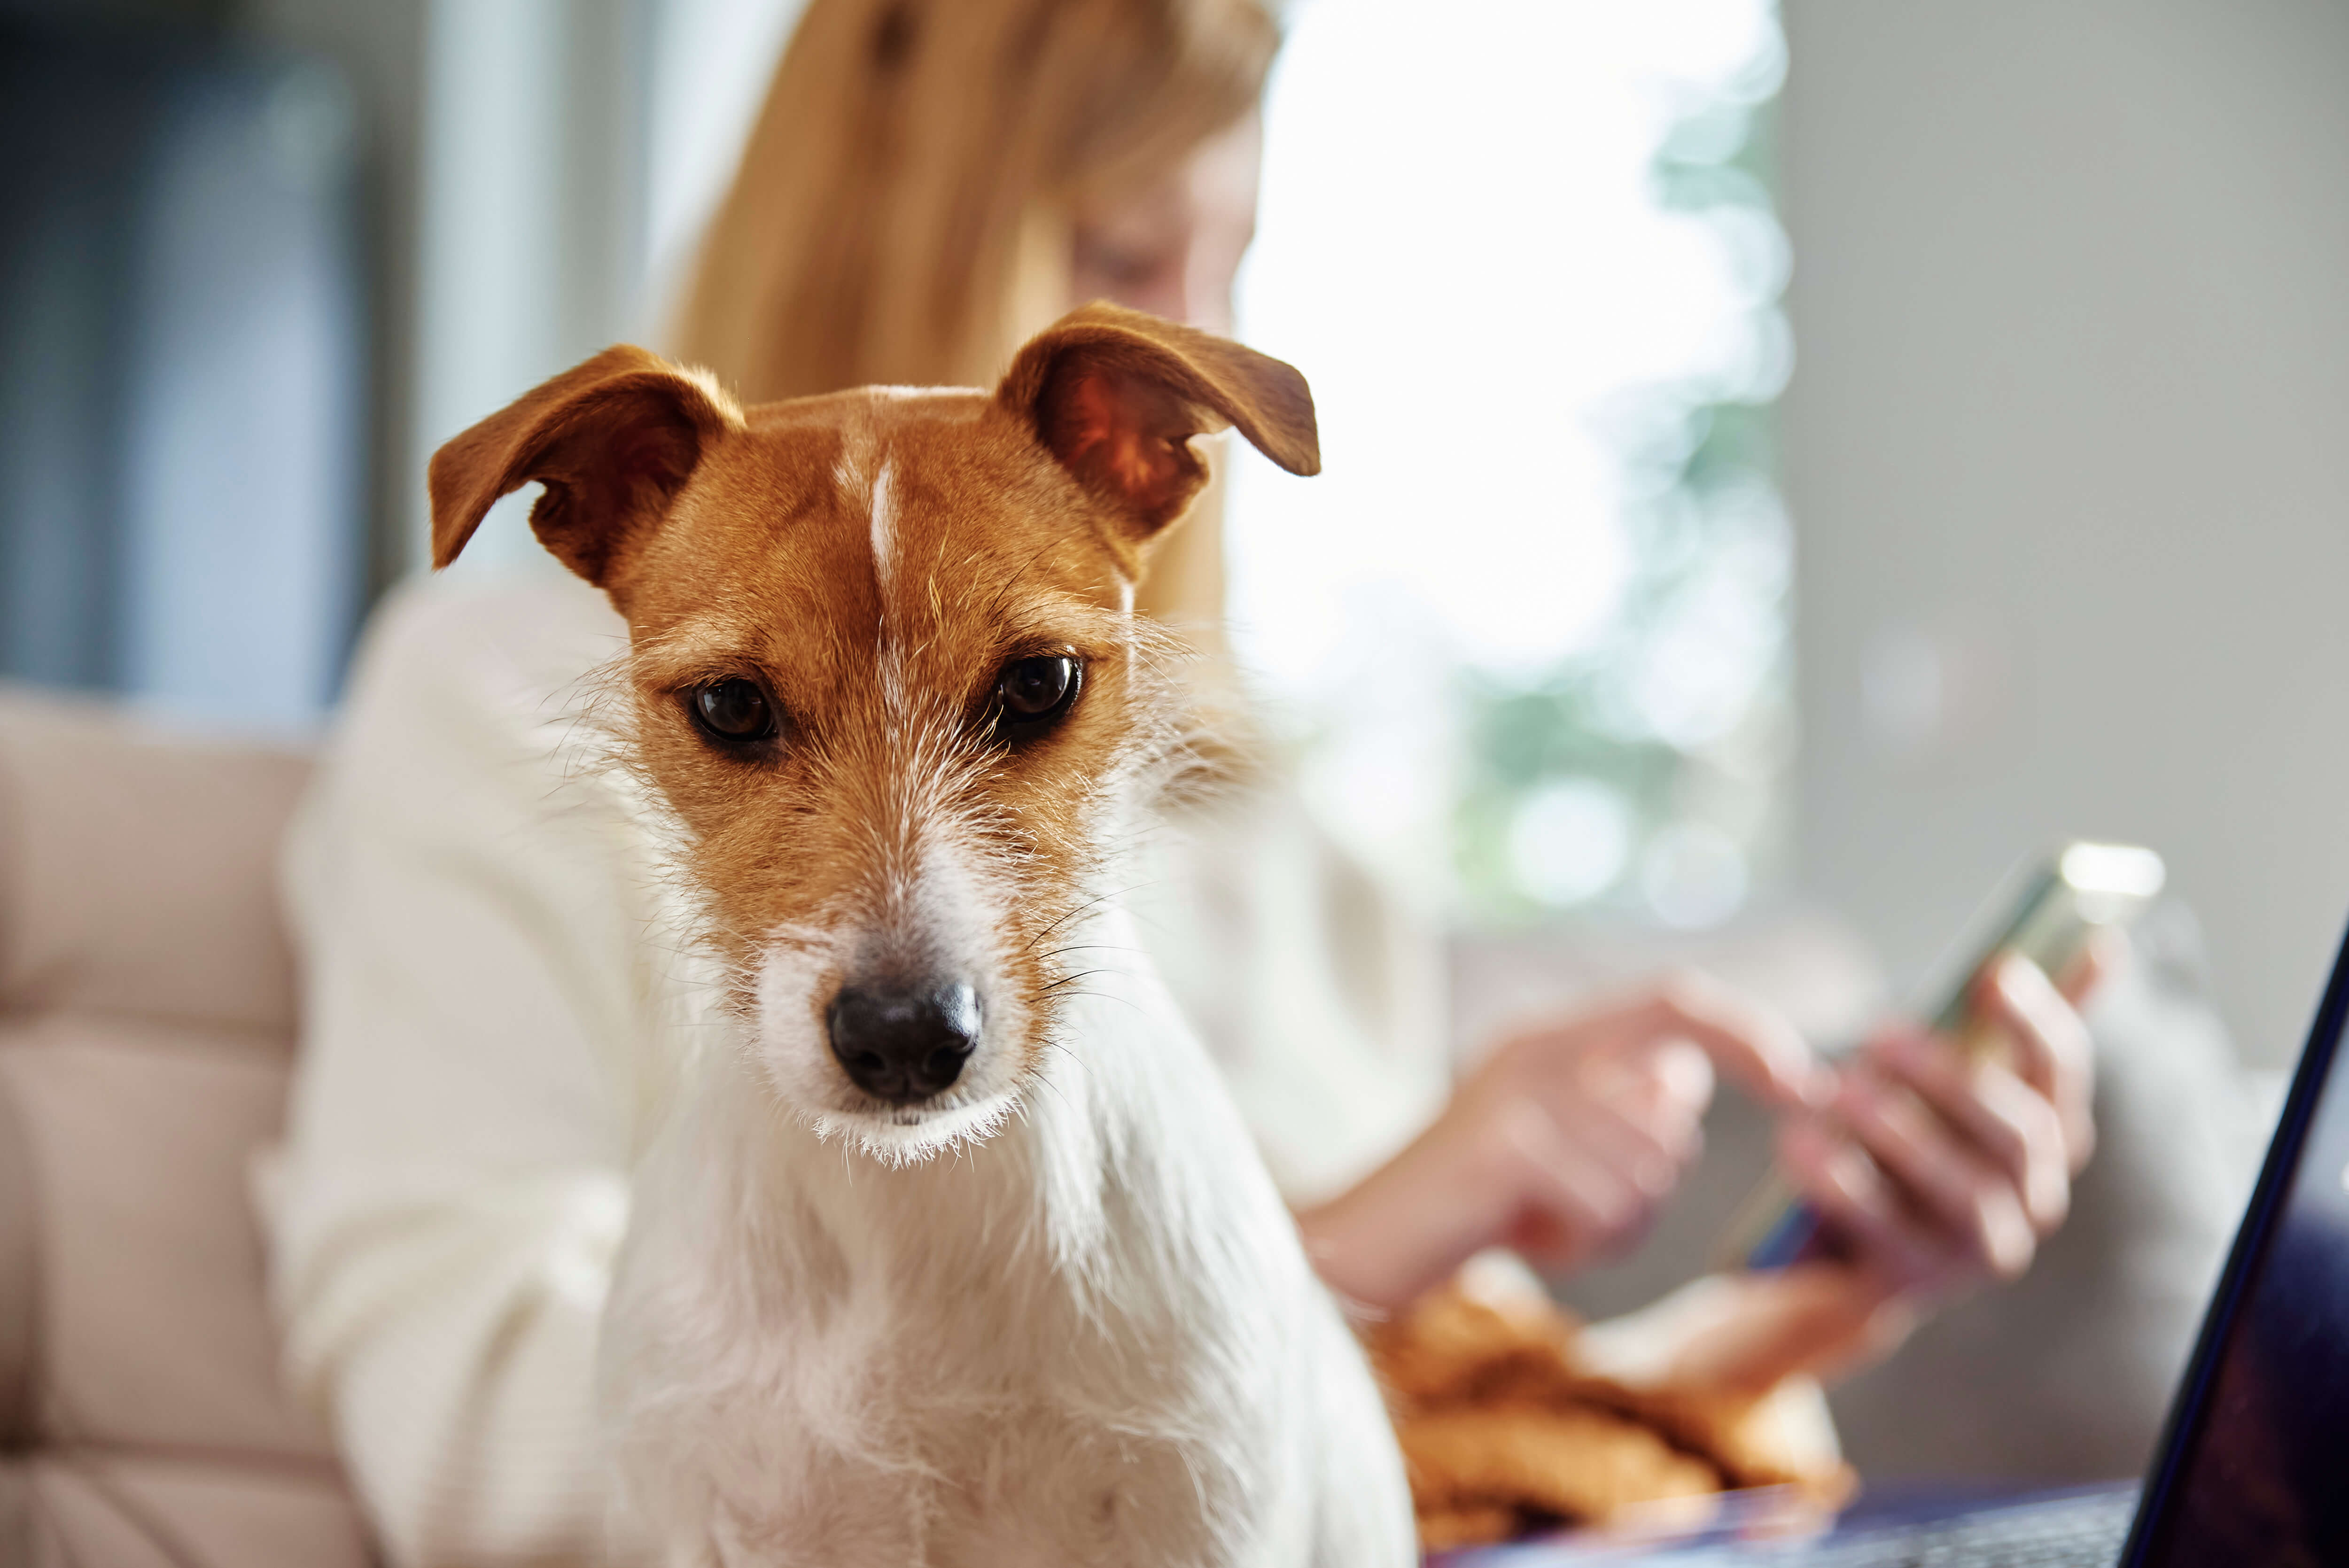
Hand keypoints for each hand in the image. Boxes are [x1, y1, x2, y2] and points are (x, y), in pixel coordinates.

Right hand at [1297, 973, 1826, 1313]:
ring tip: (1540, 1220)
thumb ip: (1622, 1108)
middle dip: (1647, 1186)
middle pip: (1671, 1115)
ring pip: (1647, 1169)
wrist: (1363, 1247)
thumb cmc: (1472, 1207)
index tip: (1805, 1084)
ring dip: (1611, 1220)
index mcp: (1551, 1036)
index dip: (1750, 1034)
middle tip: (1573, 1209)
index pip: (1676, 1000)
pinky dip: (1578, 1241)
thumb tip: (1686, 1080)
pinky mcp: (1505, 1145)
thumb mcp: (1558, 1148)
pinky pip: (1607, 1205)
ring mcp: (1516, 1092)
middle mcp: (1534, 1047)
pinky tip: (1523, 1237)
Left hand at [1778, 940, 2111, 1306]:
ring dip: (1895, 1129)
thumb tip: (2102, 944)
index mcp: (2048, 1138)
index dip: (2035, 1020)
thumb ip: (2006, 1024)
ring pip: (1962, 1185)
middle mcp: (2033, 1198)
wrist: (1834, 1253)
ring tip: (1832, 1087)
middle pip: (2018, 1133)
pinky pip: (1885, 1227)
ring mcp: (1981, 1248)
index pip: (2062, 1072)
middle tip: (1877, 1034)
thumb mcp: (1945, 1080)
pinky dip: (1841, 1180)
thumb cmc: (1898, 1144)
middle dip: (1949, 1078)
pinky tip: (1797, 1140)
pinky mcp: (1918, 1280)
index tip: (1994, 971)